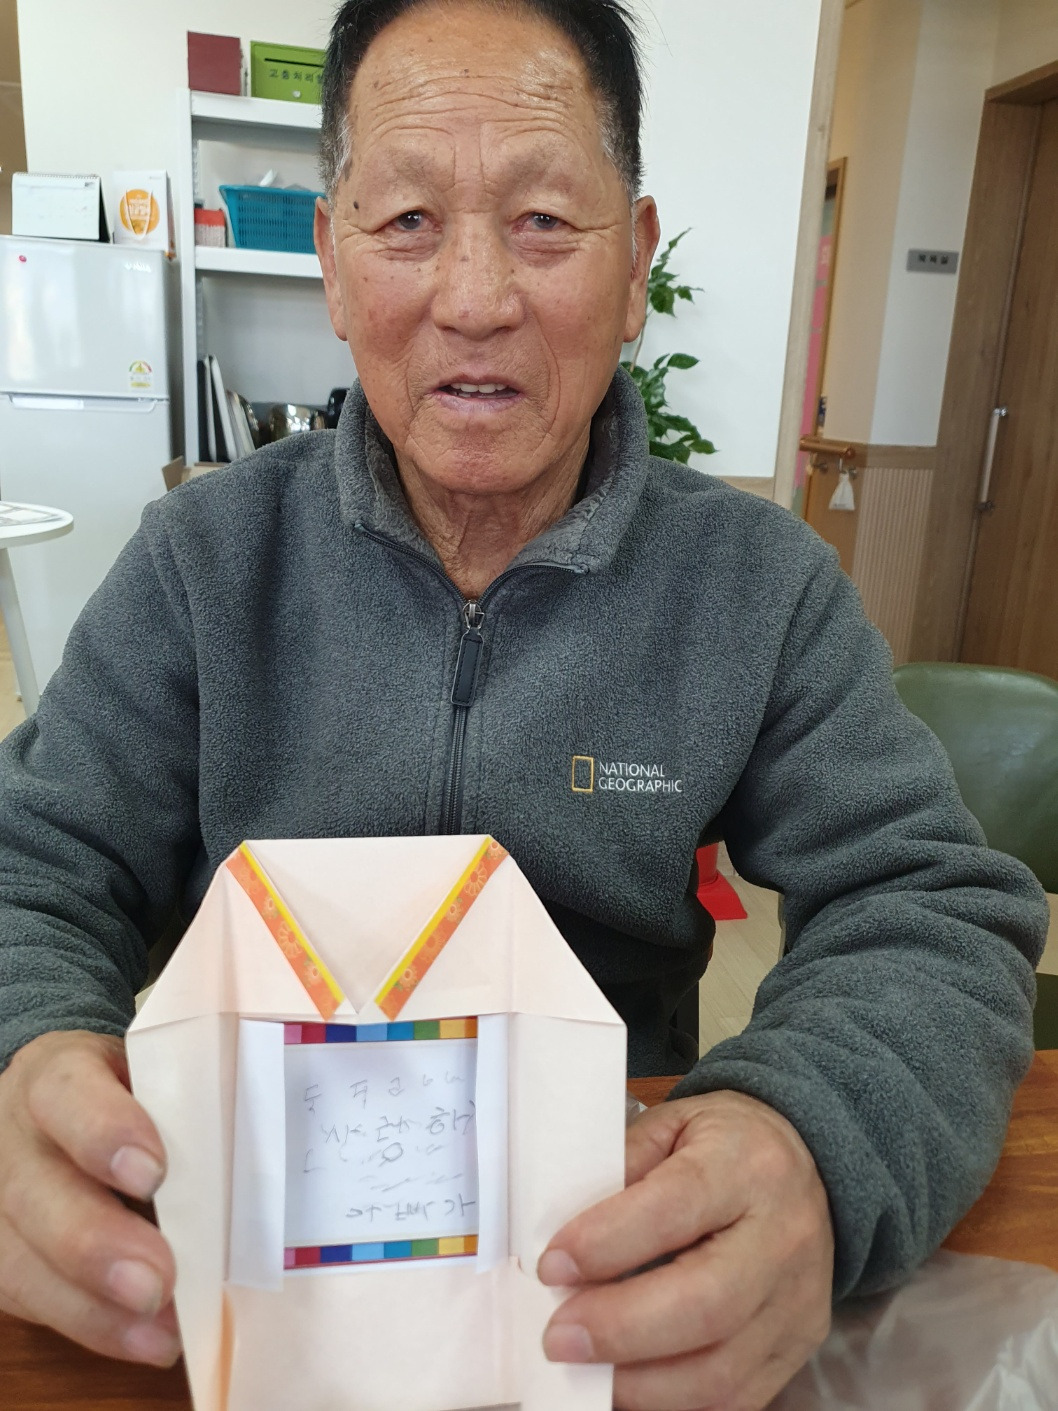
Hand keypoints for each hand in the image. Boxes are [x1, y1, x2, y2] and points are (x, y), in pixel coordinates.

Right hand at [0, 1030, 179, 1365]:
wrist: (60, 1108)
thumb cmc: (126, 1091)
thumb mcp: (149, 1073)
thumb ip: (183, 1105)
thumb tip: (248, 1165)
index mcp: (57, 1074)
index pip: (67, 1092)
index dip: (104, 1131)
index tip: (153, 1171)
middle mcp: (14, 1138)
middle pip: (33, 1191)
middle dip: (94, 1243)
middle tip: (155, 1279)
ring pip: (21, 1258)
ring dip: (93, 1304)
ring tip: (158, 1325)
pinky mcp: (2, 1257)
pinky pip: (32, 1301)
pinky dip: (94, 1325)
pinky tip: (147, 1340)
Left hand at [537, 1090, 833, 1410]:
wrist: (808, 1166)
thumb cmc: (725, 1145)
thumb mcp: (672, 1124)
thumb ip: (620, 1168)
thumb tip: (562, 1236)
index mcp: (747, 1166)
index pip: (673, 1208)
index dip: (606, 1243)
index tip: (552, 1265)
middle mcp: (783, 1237)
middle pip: (704, 1303)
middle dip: (619, 1328)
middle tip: (559, 1336)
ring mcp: (796, 1302)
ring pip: (721, 1370)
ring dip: (638, 1382)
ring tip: (584, 1366)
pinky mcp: (796, 1349)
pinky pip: (734, 1400)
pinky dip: (670, 1401)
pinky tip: (626, 1383)